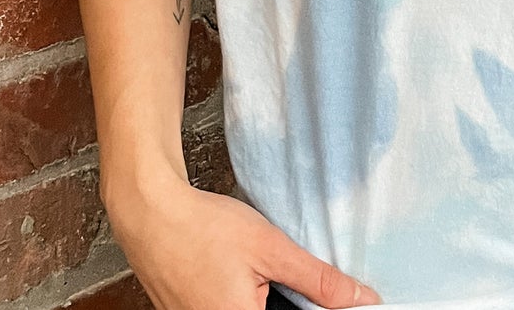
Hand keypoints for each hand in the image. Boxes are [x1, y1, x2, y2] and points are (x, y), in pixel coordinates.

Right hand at [104, 169, 381, 309]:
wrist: (151, 213)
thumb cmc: (204, 228)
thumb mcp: (271, 249)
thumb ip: (319, 280)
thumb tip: (363, 300)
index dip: (313, 307)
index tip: (318, 294)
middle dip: (289, 301)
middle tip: (277, 273)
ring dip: (267, 298)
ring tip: (254, 271)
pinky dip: (244, 297)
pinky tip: (239, 274)